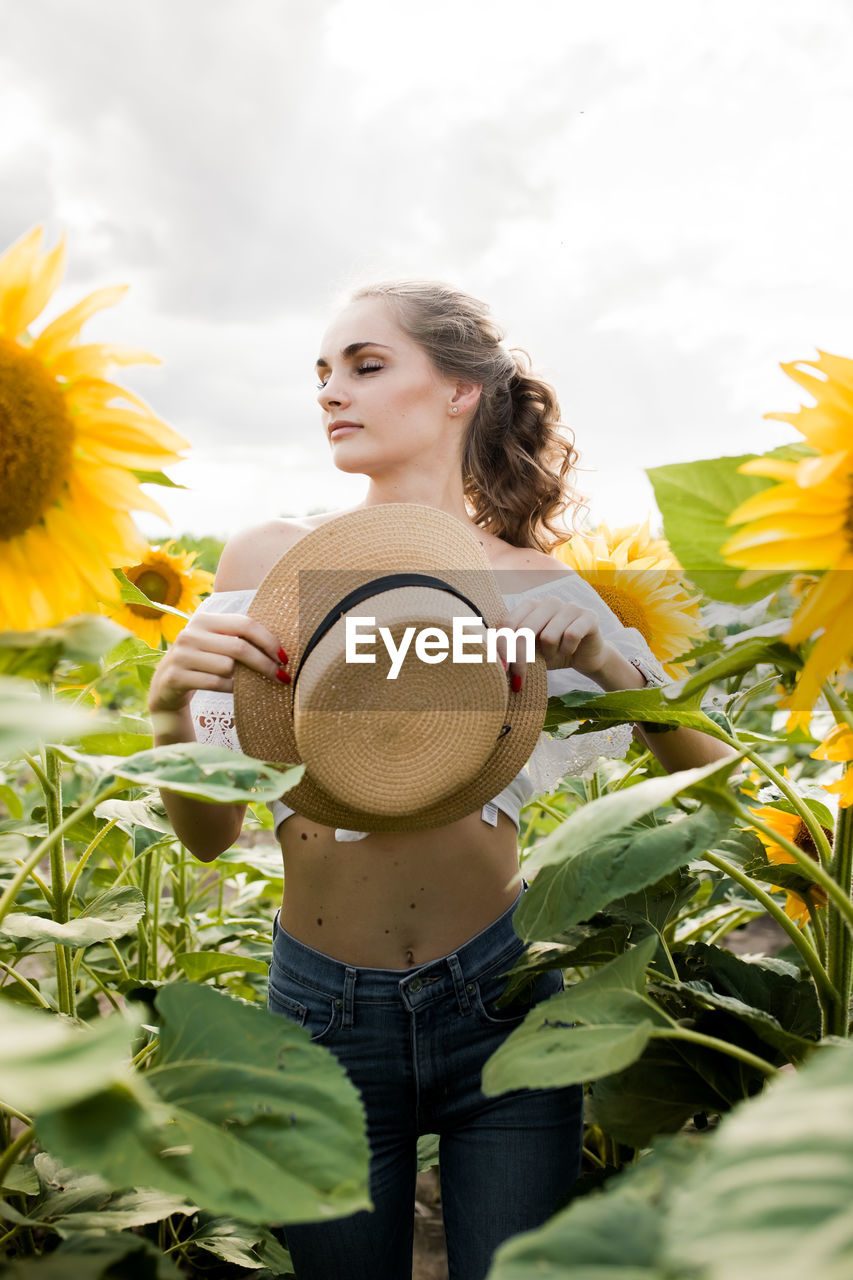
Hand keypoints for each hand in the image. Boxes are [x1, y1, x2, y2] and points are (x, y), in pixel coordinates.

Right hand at [147, 612, 285, 714]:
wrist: (166, 686)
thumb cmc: (203, 663)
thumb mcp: (217, 644)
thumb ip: (240, 638)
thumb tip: (282, 649)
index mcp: (204, 620)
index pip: (244, 624)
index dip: (268, 640)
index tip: (284, 657)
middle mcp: (190, 633)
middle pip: (239, 647)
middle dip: (265, 663)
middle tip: (282, 677)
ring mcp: (180, 655)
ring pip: (227, 666)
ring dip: (246, 678)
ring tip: (256, 684)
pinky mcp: (175, 677)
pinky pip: (215, 683)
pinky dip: (231, 689)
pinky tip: (238, 692)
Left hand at [494, 596, 611, 690]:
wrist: (586, 657)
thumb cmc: (552, 654)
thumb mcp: (528, 653)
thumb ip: (511, 651)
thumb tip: (489, 662)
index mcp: (529, 606)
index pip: (507, 623)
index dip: (502, 648)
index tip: (501, 671)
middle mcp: (548, 602)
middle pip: (524, 631)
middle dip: (520, 660)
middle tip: (520, 681)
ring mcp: (569, 606)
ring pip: (548, 636)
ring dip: (550, 654)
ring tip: (554, 655)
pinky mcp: (588, 616)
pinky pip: (571, 636)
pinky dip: (567, 651)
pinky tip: (570, 651)